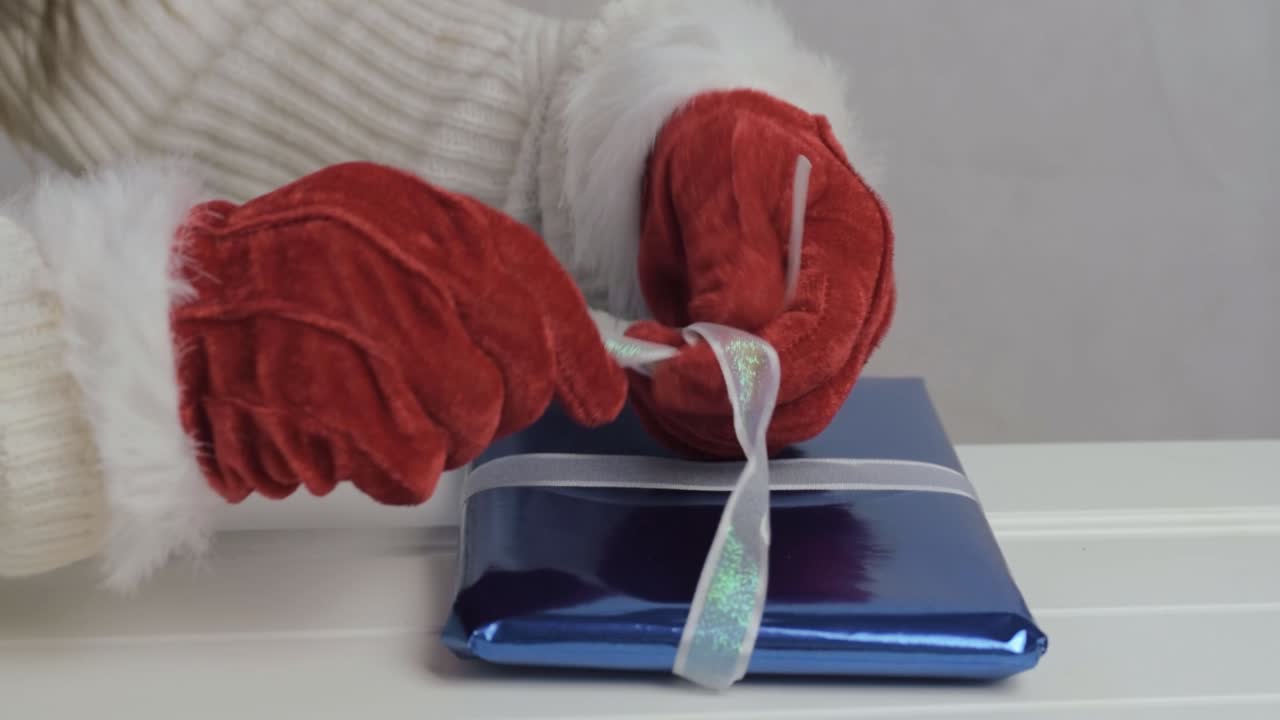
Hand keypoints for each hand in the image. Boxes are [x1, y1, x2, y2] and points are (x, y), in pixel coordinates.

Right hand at [173, 162, 627, 504]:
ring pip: (471, 432)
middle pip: (516, 380)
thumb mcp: (390, 217)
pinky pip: (415, 472)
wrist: (186, 306)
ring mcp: (375, 357)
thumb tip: (574, 348)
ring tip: (391, 398)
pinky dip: (400, 465)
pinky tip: (362, 430)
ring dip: (447, 433)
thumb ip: (482, 267)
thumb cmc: (291, 265)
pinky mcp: (339, 425)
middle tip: (464, 387)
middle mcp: (406, 286)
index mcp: (422, 222)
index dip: (579, 357)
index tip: (598, 394)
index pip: (538, 294)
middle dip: (508, 400)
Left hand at [623, 90, 894, 457]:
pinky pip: (754, 420)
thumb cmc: (728, 149)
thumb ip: (735, 258)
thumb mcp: (724, 176)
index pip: (815, 347)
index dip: (741, 375)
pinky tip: (659, 389)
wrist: (719, 148)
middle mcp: (860, 311)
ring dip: (705, 419)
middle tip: (647, 373)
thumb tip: (733, 337)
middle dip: (718, 403)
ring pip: (778, 422)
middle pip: (805, 401)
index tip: (668, 375)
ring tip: (646, 376)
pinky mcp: (794, 368)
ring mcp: (832, 345)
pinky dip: (702, 422)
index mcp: (858, 252)